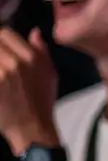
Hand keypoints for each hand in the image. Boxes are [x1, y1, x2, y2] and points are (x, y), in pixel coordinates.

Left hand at [0, 27, 57, 148]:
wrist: (31, 128)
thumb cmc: (42, 102)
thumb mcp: (50, 74)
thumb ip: (42, 51)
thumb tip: (34, 32)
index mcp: (32, 57)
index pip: (6, 33)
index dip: (1, 39)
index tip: (1, 48)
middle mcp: (15, 63)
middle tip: (1, 63)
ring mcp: (1, 74)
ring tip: (1, 73)